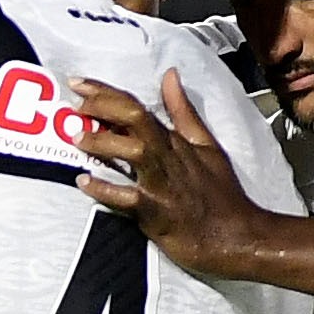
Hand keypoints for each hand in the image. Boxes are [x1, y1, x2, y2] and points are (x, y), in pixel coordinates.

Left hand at [69, 74, 248, 253]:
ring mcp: (162, 185)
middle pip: (135, 120)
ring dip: (103, 144)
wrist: (238, 237)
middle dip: (102, 106)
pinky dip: (105, 190)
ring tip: (77, 138)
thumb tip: (170, 75)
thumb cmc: (222, 195)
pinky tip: (84, 182)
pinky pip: (128, 199)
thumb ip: (184, 112)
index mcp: (176, 142)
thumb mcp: (207, 146)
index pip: (138, 108)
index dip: (107, 93)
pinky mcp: (157, 214)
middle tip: (75, 105)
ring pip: (134, 154)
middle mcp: (168, 157)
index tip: (79, 83)